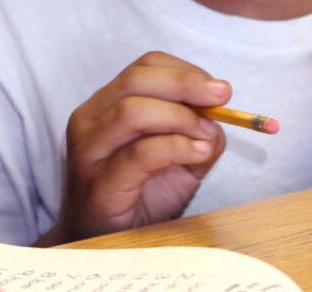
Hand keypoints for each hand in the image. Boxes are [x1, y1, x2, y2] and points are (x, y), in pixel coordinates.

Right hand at [47, 52, 229, 242]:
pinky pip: (140, 153)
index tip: (218, 90)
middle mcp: (90, 120)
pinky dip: (176, 147)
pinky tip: (197, 154)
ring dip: (181, 118)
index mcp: (105, 105)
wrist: (102, 245)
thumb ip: (197, 134)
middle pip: (137, 80)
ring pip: (134, 111)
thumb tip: (220, 119)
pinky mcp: (98, 183)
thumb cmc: (138, 196)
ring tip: (206, 135)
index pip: (143, 68)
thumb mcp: (177, 160)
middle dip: (186, 84)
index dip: (184, 71)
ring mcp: (89, 151)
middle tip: (222, 98)